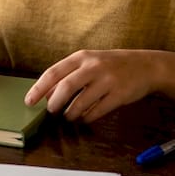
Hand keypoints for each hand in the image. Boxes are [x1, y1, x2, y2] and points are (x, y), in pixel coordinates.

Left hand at [23, 49, 155, 123]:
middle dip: (54, 103)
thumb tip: (46, 95)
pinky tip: (84, 118)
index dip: (39, 89)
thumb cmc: (111, 65)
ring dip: (70, 114)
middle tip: (51, 112)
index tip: (29, 101)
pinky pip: (97, 111)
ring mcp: (108, 81)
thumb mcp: (89, 63)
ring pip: (80, 103)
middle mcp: (93, 67)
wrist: (146, 66)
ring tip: (68, 116)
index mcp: (82, 57)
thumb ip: (69, 75)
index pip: (53, 72)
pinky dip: (87, 118)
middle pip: (65, 87)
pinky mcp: (119, 95)